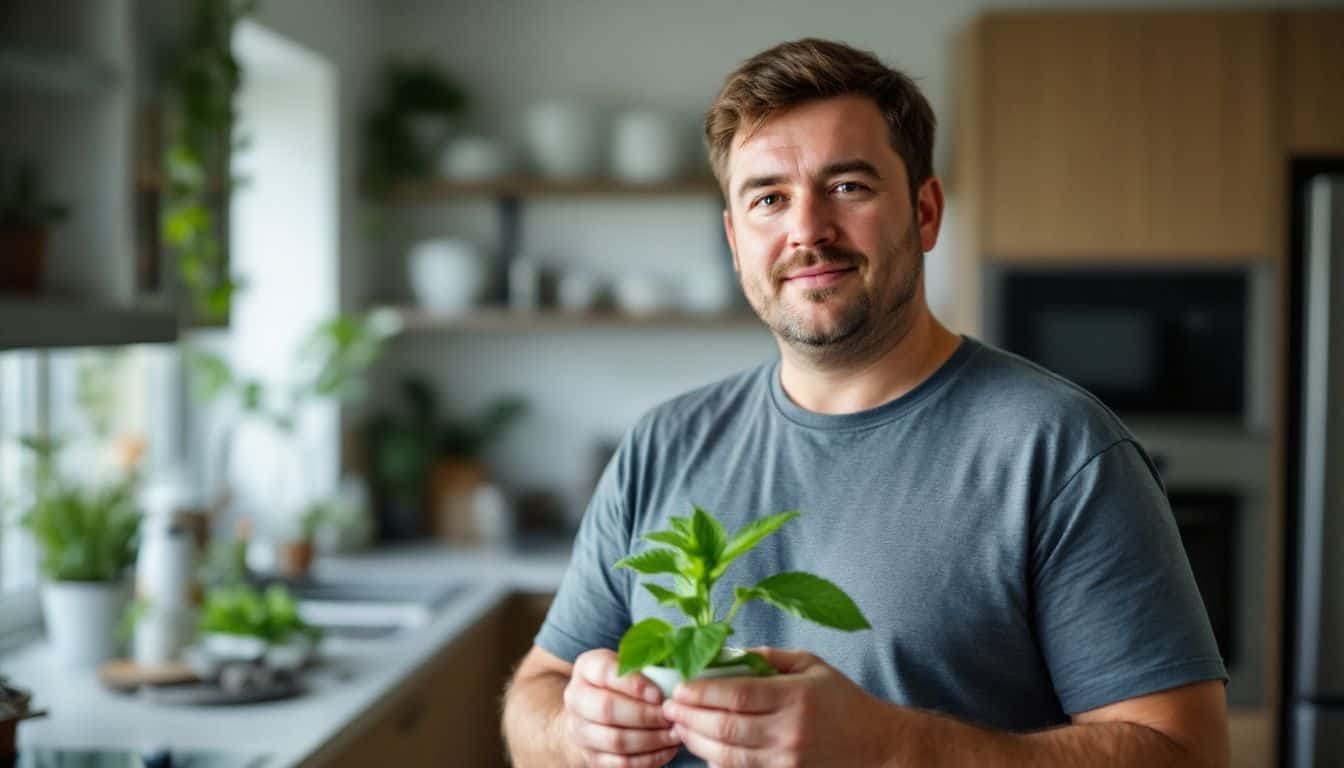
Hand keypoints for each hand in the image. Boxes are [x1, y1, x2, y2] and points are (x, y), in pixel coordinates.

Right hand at [562, 648, 682, 766]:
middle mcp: (576, 698)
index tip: (659, 695)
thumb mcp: (630, 666)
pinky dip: (648, 758)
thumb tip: (677, 682)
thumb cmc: (623, 684)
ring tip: (673, 734)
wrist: (593, 713)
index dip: (634, 684)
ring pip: (615, 740)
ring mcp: (580, 730)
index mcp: (586, 667)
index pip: (605, 672)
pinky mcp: (591, 757)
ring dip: (650, 739)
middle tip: (669, 716)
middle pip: (607, 709)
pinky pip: (621, 763)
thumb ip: (648, 668)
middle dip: (645, 715)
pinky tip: (666, 749)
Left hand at [661, 647, 898, 767]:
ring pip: (728, 755)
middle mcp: (789, 730)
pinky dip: (719, 762)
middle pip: (725, 727)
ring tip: (679, 728)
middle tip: (668, 708)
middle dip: (689, 718)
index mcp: (794, 695)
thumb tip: (727, 652)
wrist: (877, 745)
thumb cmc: (841, 700)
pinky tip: (705, 749)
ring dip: (697, 742)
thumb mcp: (810, 665)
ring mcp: (787, 760)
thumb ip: (768, 657)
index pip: (736, 695)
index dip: (700, 693)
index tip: (678, 688)